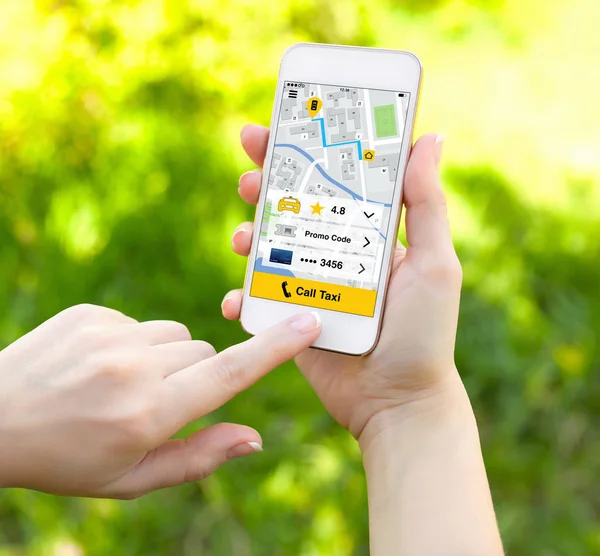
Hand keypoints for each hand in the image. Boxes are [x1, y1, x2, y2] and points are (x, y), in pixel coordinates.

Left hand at [0, 304, 320, 497]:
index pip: (229, 375)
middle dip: (197, 376)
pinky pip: (141, 323)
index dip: (274, 350)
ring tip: (123, 382)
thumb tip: (254, 439)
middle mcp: (133, 368)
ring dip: (166, 358)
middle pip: (205, 353)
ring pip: (176, 336)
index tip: (307, 324)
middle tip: (156, 401)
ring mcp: (110, 335)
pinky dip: (135, 344)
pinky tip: (100, 365)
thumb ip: (199, 458)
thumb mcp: (132, 479)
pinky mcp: (93, 314)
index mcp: (149, 414)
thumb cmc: (67, 459)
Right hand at [222, 125, 462, 447]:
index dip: (305, 153)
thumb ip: (427, 204)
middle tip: (248, 172)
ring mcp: (310, 286)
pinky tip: (236, 300)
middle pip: (293, 207)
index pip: (334, 181)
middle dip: (265, 185)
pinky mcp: (290, 319)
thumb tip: (430, 137)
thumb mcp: (434, 264)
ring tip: (242, 238)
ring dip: (247, 235)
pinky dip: (241, 297)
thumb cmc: (425, 333)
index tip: (278, 127)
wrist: (397, 402)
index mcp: (369, 234)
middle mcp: (337, 254)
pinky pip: (257, 300)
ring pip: (268, 248)